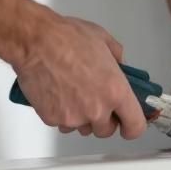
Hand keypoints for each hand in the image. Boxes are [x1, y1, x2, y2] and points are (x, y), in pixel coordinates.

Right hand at [13, 14, 145, 138]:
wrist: (36, 41)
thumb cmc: (67, 38)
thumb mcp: (104, 41)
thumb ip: (118, 60)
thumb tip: (120, 69)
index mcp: (116, 91)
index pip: (134, 126)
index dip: (132, 127)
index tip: (128, 124)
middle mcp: (97, 109)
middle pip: (106, 130)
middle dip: (102, 119)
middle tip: (94, 100)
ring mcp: (74, 117)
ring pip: (82, 128)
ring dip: (81, 117)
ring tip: (72, 92)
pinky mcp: (53, 119)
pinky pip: (61, 123)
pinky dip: (60, 113)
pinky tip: (57, 93)